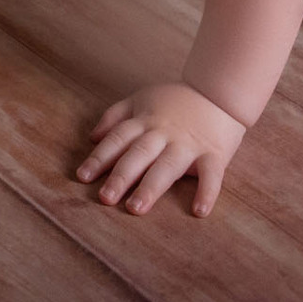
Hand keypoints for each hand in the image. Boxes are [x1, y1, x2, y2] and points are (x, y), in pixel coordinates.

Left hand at [77, 82, 245, 216]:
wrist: (219, 90)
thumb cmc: (177, 99)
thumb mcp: (142, 97)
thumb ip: (115, 115)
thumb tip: (93, 137)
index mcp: (145, 121)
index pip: (117, 139)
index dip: (99, 157)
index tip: (82, 176)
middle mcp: (163, 133)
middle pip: (138, 154)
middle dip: (120, 176)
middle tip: (105, 198)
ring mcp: (189, 144)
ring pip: (167, 166)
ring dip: (150, 187)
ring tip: (135, 208)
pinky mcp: (214, 153)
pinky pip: (212, 174)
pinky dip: (207, 192)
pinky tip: (199, 211)